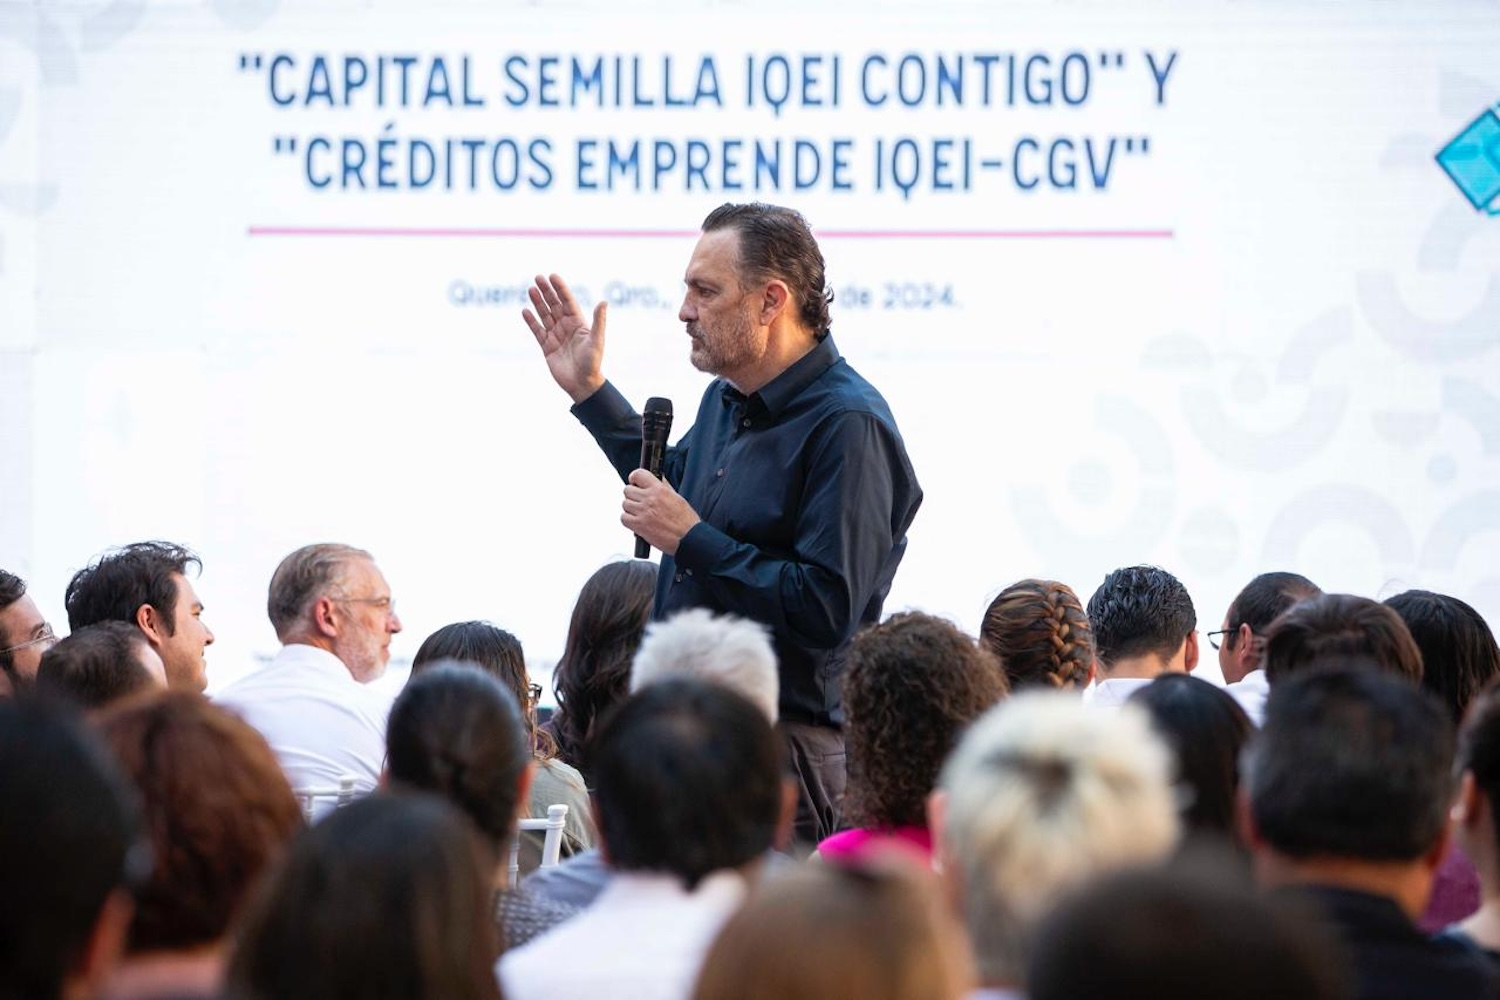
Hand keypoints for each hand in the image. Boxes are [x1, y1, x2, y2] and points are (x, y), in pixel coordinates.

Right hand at [522, 273, 606, 402]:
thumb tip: (604, 301)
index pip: (568, 302)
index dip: (560, 289)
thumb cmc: (592, 362)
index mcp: (578, 323)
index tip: (553, 276)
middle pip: (555, 305)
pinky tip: (525, 311)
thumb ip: (598, 321)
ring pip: (545, 315)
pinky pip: (537, 331)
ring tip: (531, 289)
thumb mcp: (596, 340)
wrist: (582, 384)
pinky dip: (531, 321)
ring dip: (538, 303)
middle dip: (547, 292)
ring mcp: (556, 336)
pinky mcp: (547, 347)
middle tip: (537, 277)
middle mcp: (566, 327)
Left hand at [623, 468, 699, 555]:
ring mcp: (643, 512)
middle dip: (632, 495)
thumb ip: (664, 486)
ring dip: (630, 508)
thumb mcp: (677, 497)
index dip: (634, 478)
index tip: (635, 483)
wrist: (689, 538)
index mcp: (659, 489)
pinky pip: (624, 518)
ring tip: (640, 513)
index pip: (638, 474)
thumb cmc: (686, 521)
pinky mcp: (639, 525)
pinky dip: (628, 520)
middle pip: (628, 490)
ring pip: (625, 504)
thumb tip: (657, 478)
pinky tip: (637, 522)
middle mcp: (650, 498)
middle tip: (639, 501)